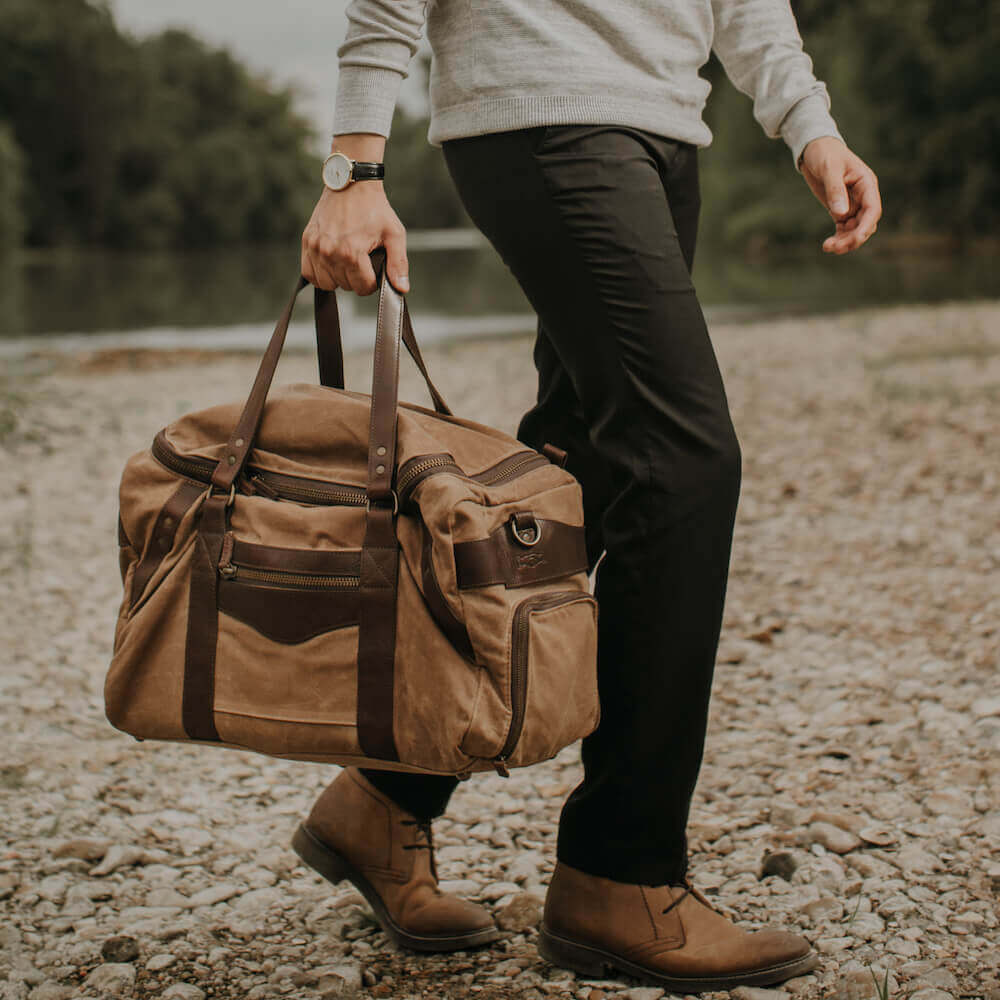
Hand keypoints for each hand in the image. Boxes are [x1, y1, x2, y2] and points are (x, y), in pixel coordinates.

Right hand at [301, 134, 409, 294]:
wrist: (352, 183)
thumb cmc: (374, 208)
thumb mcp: (394, 234)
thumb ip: (398, 264)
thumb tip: (401, 289)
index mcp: (352, 252)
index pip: (363, 288)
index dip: (372, 282)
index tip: (373, 268)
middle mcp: (330, 251)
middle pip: (345, 286)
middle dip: (356, 278)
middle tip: (362, 260)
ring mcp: (316, 247)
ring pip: (326, 284)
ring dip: (338, 278)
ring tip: (347, 261)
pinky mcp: (306, 241)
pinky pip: (309, 273)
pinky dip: (320, 274)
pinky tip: (331, 263)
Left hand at [799, 137, 881, 254]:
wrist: (814, 149)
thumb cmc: (824, 153)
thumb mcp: (829, 169)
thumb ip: (835, 190)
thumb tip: (841, 214)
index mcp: (867, 184)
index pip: (873, 209)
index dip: (866, 226)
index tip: (856, 239)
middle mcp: (863, 196)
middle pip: (865, 224)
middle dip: (853, 238)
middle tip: (835, 247)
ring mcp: (853, 204)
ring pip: (855, 229)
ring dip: (845, 241)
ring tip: (828, 247)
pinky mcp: (840, 209)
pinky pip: (844, 229)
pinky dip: (838, 238)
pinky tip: (828, 245)